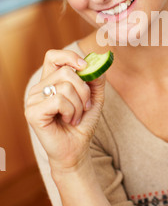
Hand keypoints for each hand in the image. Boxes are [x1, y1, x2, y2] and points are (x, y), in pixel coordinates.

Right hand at [25, 49, 104, 172]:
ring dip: (79, 104)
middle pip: (66, 71)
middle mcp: (39, 88)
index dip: (70, 57)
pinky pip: (59, 100)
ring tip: (75, 116)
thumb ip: (96, 78)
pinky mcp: (32, 112)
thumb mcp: (94, 97)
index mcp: (50, 81)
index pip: (53, 56)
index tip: (85, 67)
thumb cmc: (83, 123)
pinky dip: (71, 111)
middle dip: (84, 89)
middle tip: (85, 106)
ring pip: (64, 86)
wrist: (77, 149)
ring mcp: (33, 100)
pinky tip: (68, 120)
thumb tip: (96, 62)